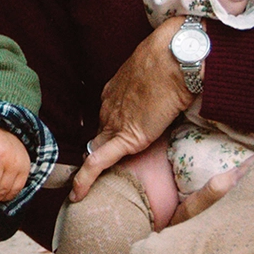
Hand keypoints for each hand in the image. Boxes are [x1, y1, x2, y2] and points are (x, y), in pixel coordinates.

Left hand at [71, 15, 193, 201]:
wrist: (175, 59)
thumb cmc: (173, 59)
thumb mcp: (161, 74)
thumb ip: (159, 89)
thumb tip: (176, 96)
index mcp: (116, 92)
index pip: (110, 117)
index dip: (109, 132)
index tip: (110, 143)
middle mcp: (110, 107)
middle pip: (101, 135)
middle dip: (98, 152)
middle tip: (93, 174)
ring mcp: (115, 121)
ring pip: (97, 150)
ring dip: (93, 168)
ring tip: (84, 190)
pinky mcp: (125, 136)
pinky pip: (99, 161)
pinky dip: (86, 178)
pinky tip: (78, 194)